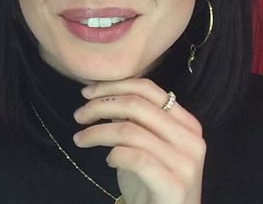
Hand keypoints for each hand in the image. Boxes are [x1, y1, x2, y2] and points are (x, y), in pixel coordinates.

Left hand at [72, 79, 204, 203]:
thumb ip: (132, 120)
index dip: (113, 86)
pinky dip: (114, 154)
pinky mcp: (174, 184)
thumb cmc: (151, 180)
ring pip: (130, 131)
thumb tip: (103, 95)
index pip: (148, 89)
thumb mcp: (143, 144)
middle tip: (78, 115)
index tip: (86, 93)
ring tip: (80, 139)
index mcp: (187, 123)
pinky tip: (107, 160)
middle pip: (136, 105)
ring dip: (97, 132)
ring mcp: (185, 163)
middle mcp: (191, 140)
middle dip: (100, 106)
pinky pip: (135, 158)